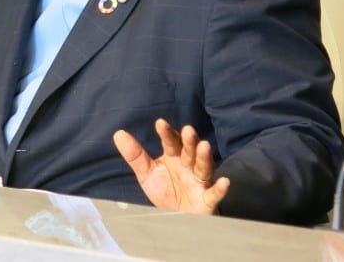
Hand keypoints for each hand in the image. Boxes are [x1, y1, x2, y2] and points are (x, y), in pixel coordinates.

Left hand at [113, 118, 229, 214]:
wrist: (177, 219)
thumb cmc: (165, 192)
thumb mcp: (147, 174)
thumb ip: (135, 155)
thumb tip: (118, 133)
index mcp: (174, 158)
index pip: (171, 143)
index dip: (166, 134)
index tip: (160, 123)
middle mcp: (188, 167)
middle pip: (190, 152)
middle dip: (189, 141)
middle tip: (188, 130)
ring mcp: (199, 183)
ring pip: (203, 168)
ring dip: (205, 157)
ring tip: (204, 146)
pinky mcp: (207, 200)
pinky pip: (214, 194)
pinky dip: (220, 189)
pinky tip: (225, 182)